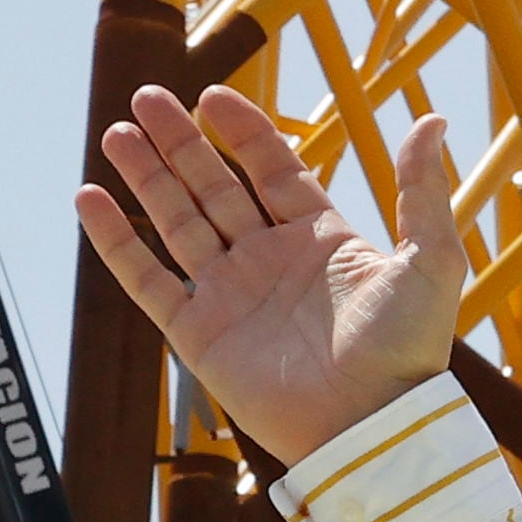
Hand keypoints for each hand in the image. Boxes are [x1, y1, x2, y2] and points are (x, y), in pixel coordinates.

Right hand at [70, 84, 464, 467]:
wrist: (371, 427)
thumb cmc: (407, 351)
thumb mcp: (430, 260)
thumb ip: (423, 189)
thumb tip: (433, 119)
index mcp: (320, 239)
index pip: (271, 169)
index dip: (242, 131)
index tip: (212, 95)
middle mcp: (269, 261)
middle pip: (213, 187)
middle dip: (179, 143)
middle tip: (146, 98)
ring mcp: (230, 296)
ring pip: (176, 222)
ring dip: (145, 178)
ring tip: (116, 133)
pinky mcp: (198, 335)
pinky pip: (146, 279)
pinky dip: (116, 241)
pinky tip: (89, 199)